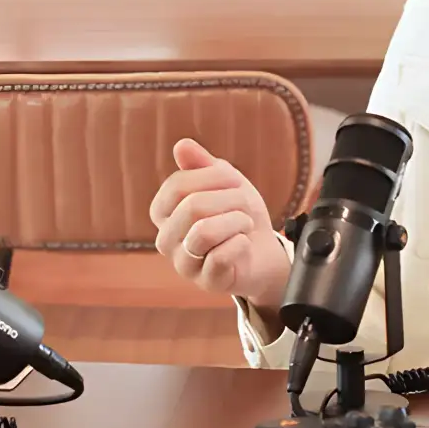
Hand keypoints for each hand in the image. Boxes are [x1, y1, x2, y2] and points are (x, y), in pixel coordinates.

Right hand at [151, 139, 290, 310]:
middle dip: (231, 200)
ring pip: (204, 232)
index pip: (177, 185)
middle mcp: (166, 239)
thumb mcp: (225, 182)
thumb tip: (182, 145)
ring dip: (237, 221)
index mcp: (164, 211)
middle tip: (245, 206)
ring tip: (245, 224)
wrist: (265, 250)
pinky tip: (244, 244)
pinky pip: (220, 257)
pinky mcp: (206, 282)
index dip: (213, 177)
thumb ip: (203, 164)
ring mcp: (183, 264)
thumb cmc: (238, 213)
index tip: (235, 181)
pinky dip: (242, 244)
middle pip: (193, 206)